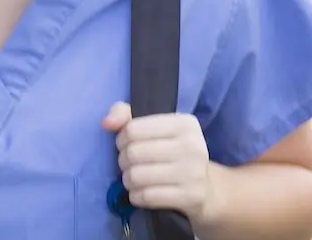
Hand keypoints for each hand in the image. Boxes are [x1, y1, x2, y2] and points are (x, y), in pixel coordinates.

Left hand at [102, 102, 215, 221]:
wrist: (205, 187)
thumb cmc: (170, 151)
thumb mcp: (153, 126)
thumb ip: (124, 114)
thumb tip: (107, 123)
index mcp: (185, 123)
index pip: (133, 129)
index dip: (122, 138)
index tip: (128, 144)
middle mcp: (193, 146)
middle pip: (133, 153)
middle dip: (123, 160)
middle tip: (130, 164)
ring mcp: (194, 172)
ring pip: (136, 176)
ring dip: (128, 180)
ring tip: (135, 178)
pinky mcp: (191, 196)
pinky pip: (146, 196)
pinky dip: (136, 196)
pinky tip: (142, 193)